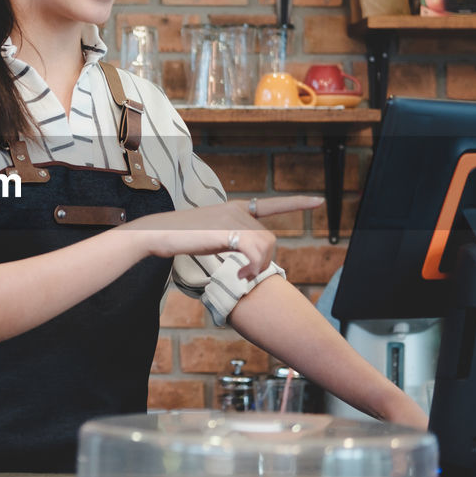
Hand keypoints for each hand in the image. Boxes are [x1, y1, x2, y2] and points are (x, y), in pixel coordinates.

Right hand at [128, 196, 323, 279]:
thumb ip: (231, 238)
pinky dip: (253, 267)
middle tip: (246, 275)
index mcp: (235, 208)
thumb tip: (246, 255)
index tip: (318, 200)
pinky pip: (255, 252)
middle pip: (269, 238)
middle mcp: (237, 210)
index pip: (271, 204)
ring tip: (242, 276)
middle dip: (264, 260)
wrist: (157, 234)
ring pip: (265, 245)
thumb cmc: (179, 238)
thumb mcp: (210, 236)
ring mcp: (232, 218)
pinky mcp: (227, 231)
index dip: (296, 203)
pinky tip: (242, 275)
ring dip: (258, 266)